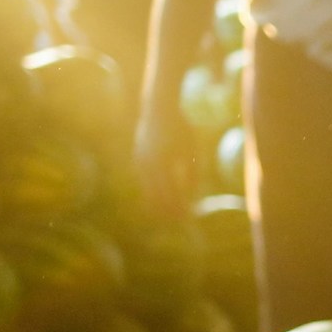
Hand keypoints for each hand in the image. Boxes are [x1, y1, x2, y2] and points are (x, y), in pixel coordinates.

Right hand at [133, 100, 200, 216]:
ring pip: (148, 189)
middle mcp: (149, 165)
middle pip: (157, 195)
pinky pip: (145, 181)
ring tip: (168, 215)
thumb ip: (192, 174)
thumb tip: (193, 196)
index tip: (188, 218)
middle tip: (178, 222)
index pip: (171, 193)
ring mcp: (141, 162)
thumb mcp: (192, 151)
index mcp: (163, 163)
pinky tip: (160, 198)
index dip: (178, 207)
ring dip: (158, 202)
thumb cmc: (181, 130)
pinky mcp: (138, 159)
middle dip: (167, 209)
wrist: (158, 110)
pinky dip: (152, 191)